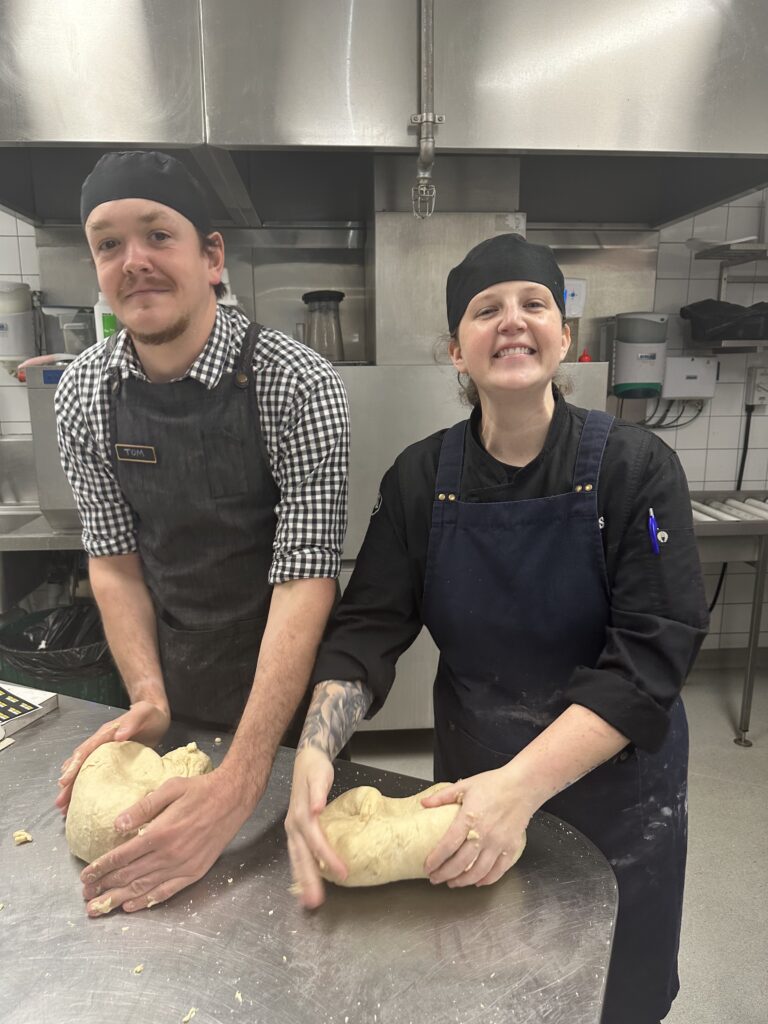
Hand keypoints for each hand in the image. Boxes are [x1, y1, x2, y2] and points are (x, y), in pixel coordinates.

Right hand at [55, 701, 170, 814]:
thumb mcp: (143, 714)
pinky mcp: (114, 763)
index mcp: (106, 734)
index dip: (74, 766)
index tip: (64, 781)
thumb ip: (131, 722)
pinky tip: (83, 801)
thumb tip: (118, 735)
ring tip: (65, 808)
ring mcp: (106, 754)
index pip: (86, 751)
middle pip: (81, 764)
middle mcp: (101, 745)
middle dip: (69, 783)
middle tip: (60, 802)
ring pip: (85, 772)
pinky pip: (97, 775)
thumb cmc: (150, 714)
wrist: (158, 717)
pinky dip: (88, 788)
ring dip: (75, 789)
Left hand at [80, 766, 257, 915]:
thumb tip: (117, 824)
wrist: (233, 799)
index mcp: (160, 832)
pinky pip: (166, 892)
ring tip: (100, 908)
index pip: (122, 856)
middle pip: (129, 875)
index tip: (85, 876)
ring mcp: (183, 866)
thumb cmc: (200, 790)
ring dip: (119, 899)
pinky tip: (132, 906)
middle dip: (104, 887)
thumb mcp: (171, 788)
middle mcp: (169, 854)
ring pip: (144, 888)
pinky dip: (147, 901)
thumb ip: (143, 806)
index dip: (101, 867)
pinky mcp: (194, 872)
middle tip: (86, 897)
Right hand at [284, 748, 346, 908]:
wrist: (306, 761)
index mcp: (300, 816)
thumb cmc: (315, 769)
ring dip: (303, 880)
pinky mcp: (296, 832)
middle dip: (308, 880)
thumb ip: (317, 792)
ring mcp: (293, 830)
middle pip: (301, 857)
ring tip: (309, 901)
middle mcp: (294, 826)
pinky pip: (298, 855)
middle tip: (315, 902)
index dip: (327, 857)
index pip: (315, 841)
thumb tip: (316, 808)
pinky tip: (307, 883)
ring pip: (297, 859)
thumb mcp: (319, 775)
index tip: (342, 872)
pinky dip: (302, 870)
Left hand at [421, 768, 530, 887]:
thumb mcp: (465, 786)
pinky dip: (487, 880)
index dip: (436, 860)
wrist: (523, 786)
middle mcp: (484, 834)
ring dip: (463, 881)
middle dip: (445, 874)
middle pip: (461, 863)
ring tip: (453, 883)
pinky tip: (477, 882)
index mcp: (469, 818)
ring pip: (478, 871)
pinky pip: (498, 870)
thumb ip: (442, 796)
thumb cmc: (494, 784)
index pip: (448, 845)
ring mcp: (499, 843)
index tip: (427, 867)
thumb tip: (423, 803)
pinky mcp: (512, 847)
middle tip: (435, 879)